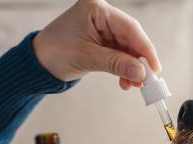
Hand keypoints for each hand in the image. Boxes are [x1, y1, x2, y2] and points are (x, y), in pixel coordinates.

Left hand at [31, 0, 160, 89]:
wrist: (38, 62)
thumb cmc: (54, 53)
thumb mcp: (88, 59)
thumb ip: (117, 64)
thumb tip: (141, 72)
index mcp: (96, 9)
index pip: (129, 27)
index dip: (145, 48)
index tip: (155, 67)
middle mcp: (101, 14)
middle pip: (131, 37)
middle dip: (139, 60)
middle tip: (148, 79)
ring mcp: (102, 27)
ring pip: (127, 47)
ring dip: (132, 67)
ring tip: (135, 84)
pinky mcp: (101, 39)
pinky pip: (119, 53)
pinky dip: (124, 67)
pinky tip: (126, 81)